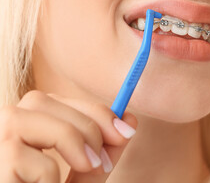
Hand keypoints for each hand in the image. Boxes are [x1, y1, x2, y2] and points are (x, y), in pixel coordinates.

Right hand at [0, 90, 136, 182]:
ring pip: (26, 118)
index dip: (94, 110)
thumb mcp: (83, 176)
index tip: (125, 131)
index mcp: (24, 131)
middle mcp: (1, 133)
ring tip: (87, 168)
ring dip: (70, 140)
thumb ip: (104, 150)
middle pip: (39, 100)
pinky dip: (48, 176)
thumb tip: (131, 119)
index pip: (55, 99)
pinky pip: (22, 158)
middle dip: (86, 123)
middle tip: (104, 156)